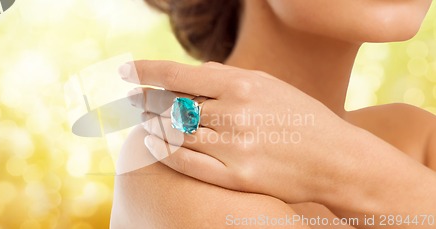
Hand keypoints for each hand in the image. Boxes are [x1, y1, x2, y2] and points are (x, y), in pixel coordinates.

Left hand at [121, 60, 359, 203]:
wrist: (336, 159)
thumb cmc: (301, 117)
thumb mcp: (269, 85)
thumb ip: (229, 77)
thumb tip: (193, 72)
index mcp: (242, 84)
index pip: (179, 74)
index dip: (146, 71)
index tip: (126, 72)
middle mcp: (234, 113)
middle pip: (171, 104)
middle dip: (144, 99)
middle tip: (130, 98)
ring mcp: (234, 147)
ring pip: (175, 132)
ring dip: (152, 124)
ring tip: (142, 119)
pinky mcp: (236, 177)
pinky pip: (186, 162)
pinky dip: (164, 151)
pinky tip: (152, 143)